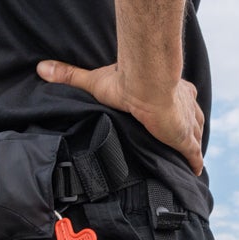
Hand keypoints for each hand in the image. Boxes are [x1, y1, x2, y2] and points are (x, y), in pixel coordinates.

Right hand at [37, 60, 203, 175]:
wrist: (146, 85)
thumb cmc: (124, 81)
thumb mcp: (94, 81)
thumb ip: (70, 75)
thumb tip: (41, 68)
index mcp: (170, 90)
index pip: (178, 99)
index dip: (177, 108)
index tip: (172, 116)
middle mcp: (185, 104)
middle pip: (192, 118)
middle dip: (189, 128)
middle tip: (181, 140)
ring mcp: (188, 122)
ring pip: (196, 135)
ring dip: (193, 144)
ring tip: (187, 157)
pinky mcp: (186, 138)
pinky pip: (194, 155)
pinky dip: (194, 162)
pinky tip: (194, 171)